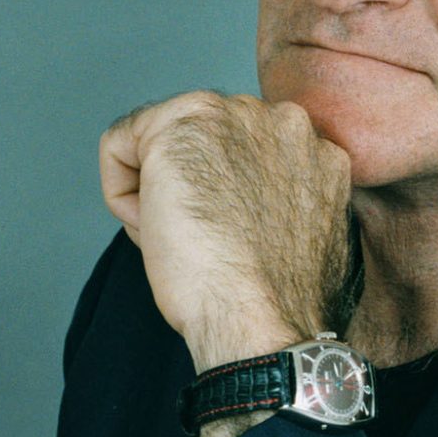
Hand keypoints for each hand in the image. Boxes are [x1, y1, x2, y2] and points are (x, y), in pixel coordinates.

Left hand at [99, 91, 353, 372]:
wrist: (258, 321)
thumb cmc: (276, 299)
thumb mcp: (297, 230)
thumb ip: (282, 192)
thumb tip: (242, 192)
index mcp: (318, 147)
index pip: (242, 152)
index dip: (223, 199)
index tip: (227, 239)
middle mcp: (284, 118)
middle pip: (203, 140)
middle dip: (190, 185)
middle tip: (202, 241)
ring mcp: (236, 115)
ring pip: (161, 140)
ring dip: (157, 189)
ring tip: (181, 238)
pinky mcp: (183, 124)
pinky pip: (120, 143)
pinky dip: (119, 190)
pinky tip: (149, 228)